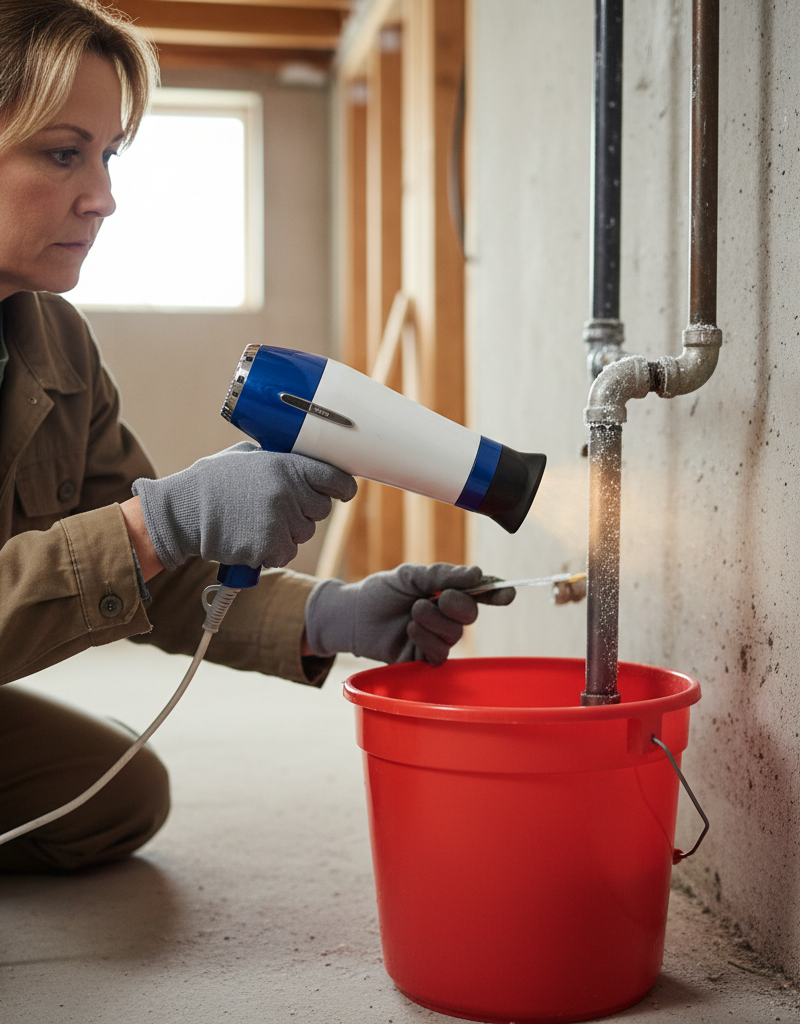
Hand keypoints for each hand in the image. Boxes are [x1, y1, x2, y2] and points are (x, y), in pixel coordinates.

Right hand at [132, 442, 356, 570]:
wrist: (183, 510)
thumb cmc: (213, 481)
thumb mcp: (248, 456)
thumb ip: (281, 459)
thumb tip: (309, 461)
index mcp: (286, 466)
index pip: (335, 479)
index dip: (343, 488)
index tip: (344, 492)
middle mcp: (288, 492)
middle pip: (321, 510)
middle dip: (305, 510)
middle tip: (278, 507)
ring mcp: (280, 521)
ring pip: (304, 534)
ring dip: (287, 532)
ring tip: (256, 521)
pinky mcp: (269, 547)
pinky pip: (286, 553)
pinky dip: (272, 551)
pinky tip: (251, 538)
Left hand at [304, 563, 515, 666]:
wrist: (353, 615)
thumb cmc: (381, 592)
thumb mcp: (411, 575)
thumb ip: (443, 574)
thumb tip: (477, 574)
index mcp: (448, 591)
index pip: (480, 593)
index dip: (496, 593)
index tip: (506, 594)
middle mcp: (448, 616)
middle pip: (471, 615)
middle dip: (456, 604)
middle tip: (434, 597)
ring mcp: (438, 637)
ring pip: (455, 635)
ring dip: (433, 621)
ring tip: (412, 613)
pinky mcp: (425, 658)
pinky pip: (441, 654)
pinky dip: (426, 639)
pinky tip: (410, 631)